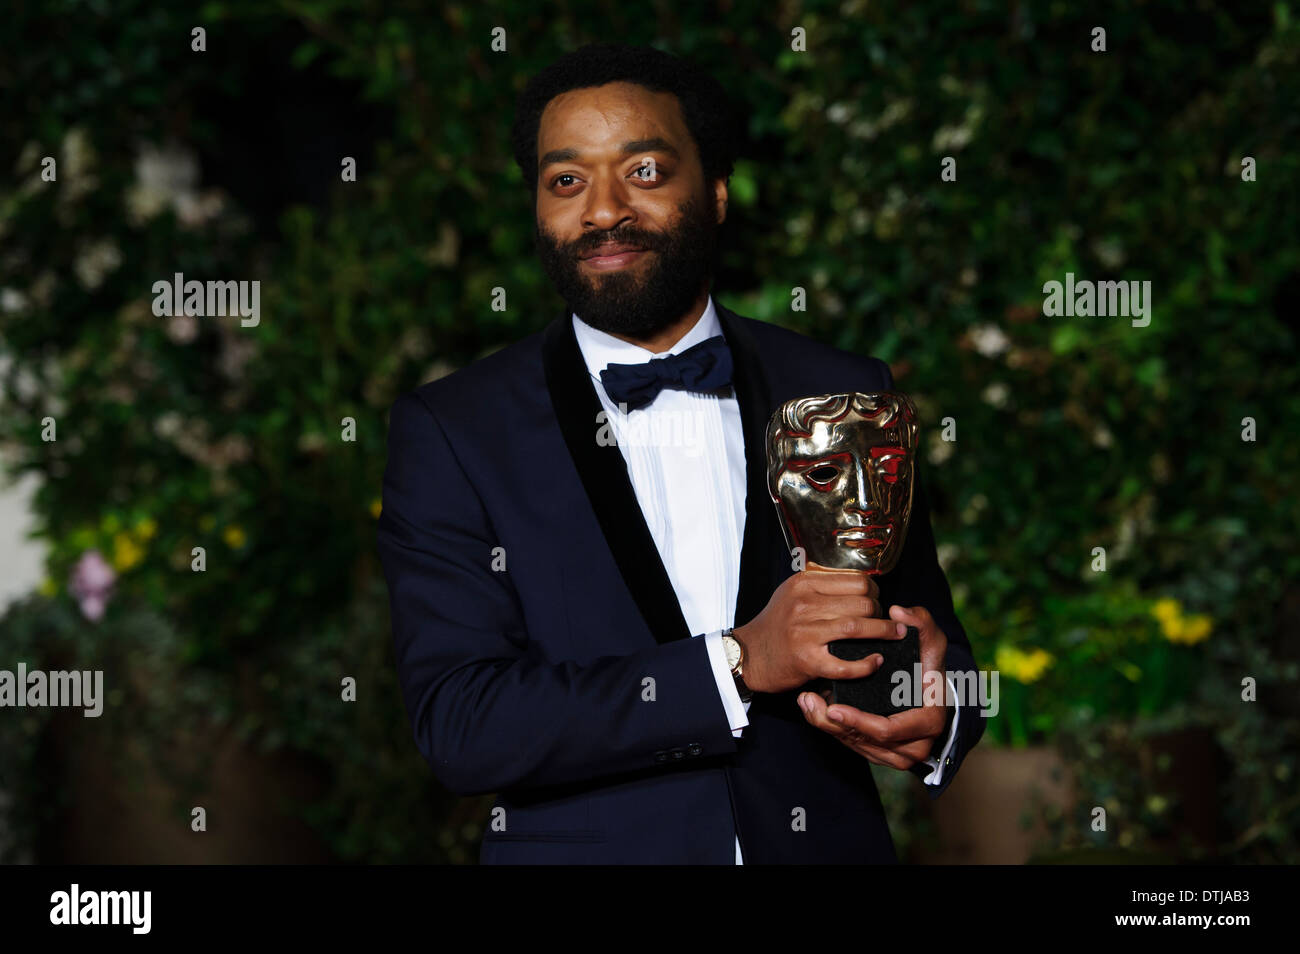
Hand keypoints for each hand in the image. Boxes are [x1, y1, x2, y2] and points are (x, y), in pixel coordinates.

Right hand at [732, 564, 899, 693]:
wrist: (750, 655)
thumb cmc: (777, 624)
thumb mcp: (792, 592)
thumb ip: (821, 582)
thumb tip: (859, 580)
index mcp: (804, 584)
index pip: (857, 580)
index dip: (875, 591)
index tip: (877, 601)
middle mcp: (804, 604)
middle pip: (862, 602)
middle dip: (881, 613)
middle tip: (885, 622)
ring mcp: (804, 633)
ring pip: (858, 627)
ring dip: (884, 632)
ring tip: (895, 635)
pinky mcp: (806, 660)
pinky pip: (846, 664)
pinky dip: (866, 665)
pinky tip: (876, 661)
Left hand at [796, 604, 951, 770]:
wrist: (932, 692)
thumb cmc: (930, 665)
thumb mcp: (932, 641)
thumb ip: (921, 623)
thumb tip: (897, 611)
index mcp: (929, 722)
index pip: (888, 729)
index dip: (859, 721)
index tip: (833, 707)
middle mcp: (915, 746)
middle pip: (865, 741)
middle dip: (833, 725)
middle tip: (808, 701)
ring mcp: (898, 754)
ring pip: (854, 744)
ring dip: (826, 726)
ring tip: (806, 701)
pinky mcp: (880, 751)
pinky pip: (852, 743)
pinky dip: (831, 727)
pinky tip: (812, 708)